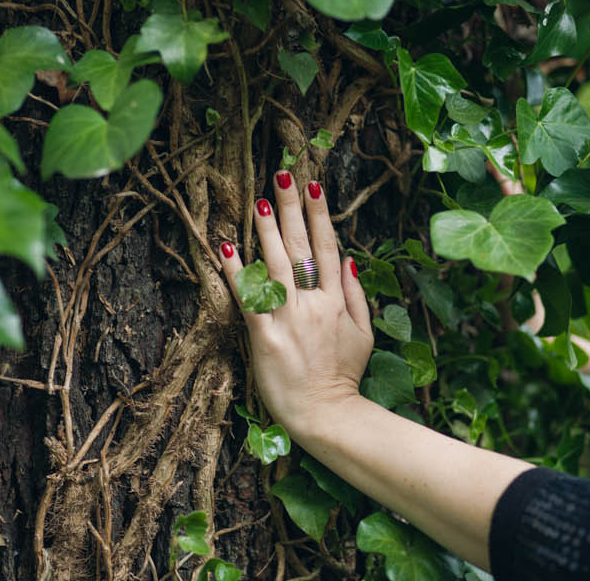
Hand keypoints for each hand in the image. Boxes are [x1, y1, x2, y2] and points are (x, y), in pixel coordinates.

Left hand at [218, 169, 374, 434]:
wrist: (328, 415)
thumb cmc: (344, 376)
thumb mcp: (363, 333)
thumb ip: (355, 294)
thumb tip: (348, 257)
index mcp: (336, 301)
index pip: (328, 248)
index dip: (320, 215)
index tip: (313, 186)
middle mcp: (313, 304)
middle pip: (302, 248)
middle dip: (292, 209)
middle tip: (284, 175)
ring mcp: (289, 320)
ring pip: (277, 267)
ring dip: (267, 232)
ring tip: (259, 202)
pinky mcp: (266, 337)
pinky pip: (249, 300)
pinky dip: (237, 273)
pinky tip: (226, 249)